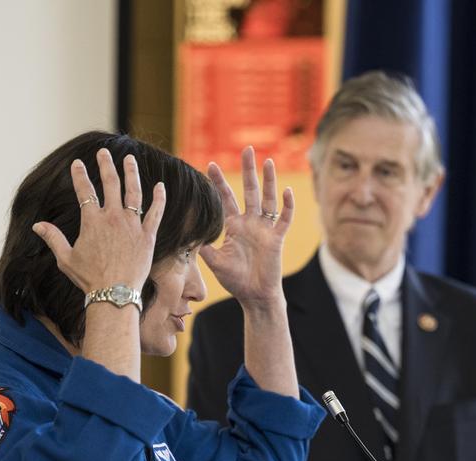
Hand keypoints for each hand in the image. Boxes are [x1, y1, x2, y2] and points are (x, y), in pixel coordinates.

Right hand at [32, 149, 165, 293]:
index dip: (79, 176)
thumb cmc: (89, 279)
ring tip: (130, 159)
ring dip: (131, 173)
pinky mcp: (148, 236)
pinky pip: (156, 212)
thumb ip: (53, 238)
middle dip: (106, 165)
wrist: (115, 295)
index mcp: (92, 222)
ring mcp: (132, 226)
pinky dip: (159, 198)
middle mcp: (114, 218)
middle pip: (110, 184)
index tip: (77, 163)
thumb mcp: (66, 259)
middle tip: (103, 153)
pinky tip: (160, 185)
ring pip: (134, 192)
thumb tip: (37, 225)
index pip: (85, 191)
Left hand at [199, 147, 293, 307]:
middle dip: (247, 170)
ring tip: (268, 161)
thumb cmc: (235, 281)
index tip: (211, 165)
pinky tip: (287, 191)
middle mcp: (250, 223)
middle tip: (246, 149)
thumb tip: (187, 235)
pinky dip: (287, 206)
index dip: (219, 183)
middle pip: (249, 191)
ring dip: (268, 181)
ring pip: (268, 200)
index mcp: (234, 226)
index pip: (226, 199)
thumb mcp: (215, 263)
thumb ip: (203, 248)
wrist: (255, 296)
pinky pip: (284, 219)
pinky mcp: (277, 239)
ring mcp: (265, 229)